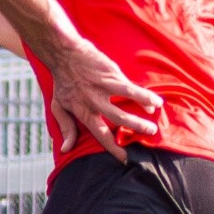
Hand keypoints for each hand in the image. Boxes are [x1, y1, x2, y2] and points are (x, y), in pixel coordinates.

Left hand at [41, 39, 163, 160]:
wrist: (64, 54)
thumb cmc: (61, 82)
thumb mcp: (58, 107)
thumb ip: (65, 128)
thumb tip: (66, 149)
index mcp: (83, 112)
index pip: (101, 135)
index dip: (113, 148)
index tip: (124, 159)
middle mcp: (95, 102)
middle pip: (120, 119)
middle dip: (137, 127)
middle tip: (151, 133)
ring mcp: (104, 87)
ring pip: (128, 100)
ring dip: (144, 108)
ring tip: (156, 113)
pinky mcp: (111, 75)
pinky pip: (130, 86)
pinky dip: (144, 94)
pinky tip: (155, 100)